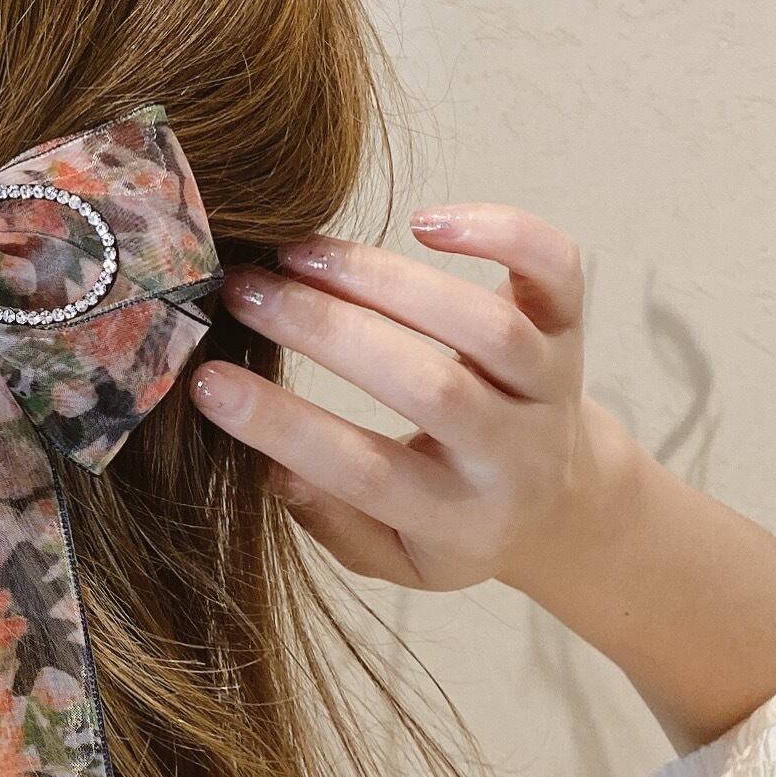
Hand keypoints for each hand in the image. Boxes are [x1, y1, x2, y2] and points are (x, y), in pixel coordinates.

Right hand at [189, 204, 618, 593]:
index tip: (207, 381)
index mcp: (458, 517)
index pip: (363, 471)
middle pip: (429, 386)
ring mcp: (549, 383)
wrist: (563, 501)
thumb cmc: (450, 522)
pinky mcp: (568, 326)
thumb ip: (330, 519)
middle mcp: (512, 451)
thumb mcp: (391, 555)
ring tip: (298, 254)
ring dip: (384, 279)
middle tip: (241, 292)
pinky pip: (553, 270)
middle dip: (325, 332)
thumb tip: (271, 466)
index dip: (280, 425)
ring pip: (482, 325)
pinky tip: (424, 222)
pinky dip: (502, 233)